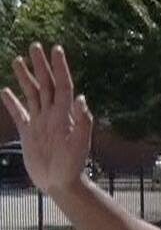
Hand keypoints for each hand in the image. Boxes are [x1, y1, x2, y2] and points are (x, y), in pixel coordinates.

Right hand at [2, 44, 92, 196]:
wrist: (61, 184)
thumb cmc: (73, 166)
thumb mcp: (80, 144)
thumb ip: (83, 122)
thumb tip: (82, 99)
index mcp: (65, 115)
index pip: (63, 85)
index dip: (60, 67)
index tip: (56, 49)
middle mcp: (52, 115)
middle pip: (46, 84)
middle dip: (41, 65)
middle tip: (35, 45)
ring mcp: (40, 123)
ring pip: (31, 94)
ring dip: (26, 77)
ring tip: (17, 60)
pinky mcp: (29, 133)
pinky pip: (19, 113)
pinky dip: (12, 102)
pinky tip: (5, 91)